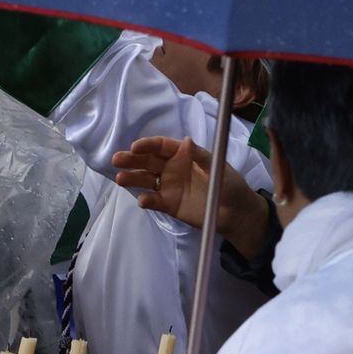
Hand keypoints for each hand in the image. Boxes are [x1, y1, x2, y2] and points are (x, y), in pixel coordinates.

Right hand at [113, 136, 271, 258]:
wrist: (236, 213)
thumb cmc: (228, 184)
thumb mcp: (217, 167)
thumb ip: (200, 156)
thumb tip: (186, 141)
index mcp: (181, 154)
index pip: (160, 146)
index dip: (147, 145)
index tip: (135, 146)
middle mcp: (170, 167)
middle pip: (147, 161)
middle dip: (131, 159)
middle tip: (117, 160)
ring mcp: (168, 186)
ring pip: (145, 179)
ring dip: (132, 178)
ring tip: (120, 179)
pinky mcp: (168, 204)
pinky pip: (154, 200)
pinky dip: (147, 200)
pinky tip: (143, 200)